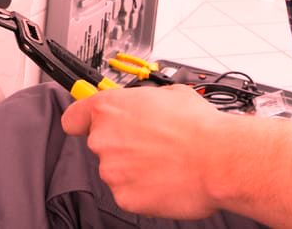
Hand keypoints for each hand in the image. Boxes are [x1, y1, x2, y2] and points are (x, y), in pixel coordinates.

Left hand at [61, 84, 222, 218]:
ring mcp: (112, 171)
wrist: (218, 159)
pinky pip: (128, 192)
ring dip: (134, 167)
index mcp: (109, 109)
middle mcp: (104, 139)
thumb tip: (145, 104)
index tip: (88, 125)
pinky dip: (143, 189)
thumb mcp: (169, 94)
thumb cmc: (199, 126)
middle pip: (100, 144)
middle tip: (151, 143)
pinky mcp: (124, 198)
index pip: (73, 118)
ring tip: (165, 161)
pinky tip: (165, 179)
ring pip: (116, 170)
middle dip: (122, 145)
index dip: (83, 122)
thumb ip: (143, 100)